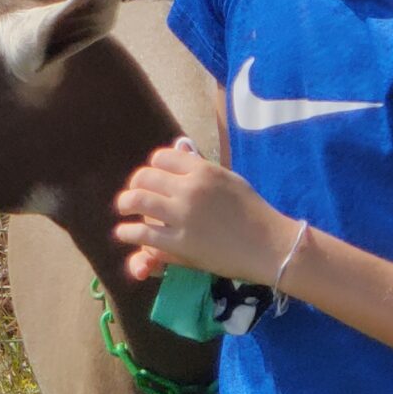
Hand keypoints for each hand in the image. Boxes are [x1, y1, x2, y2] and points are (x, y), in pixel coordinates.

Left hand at [112, 139, 292, 284]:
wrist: (269, 245)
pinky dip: (128, 232)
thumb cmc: (254, 212)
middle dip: (135, 185)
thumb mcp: (229, 179)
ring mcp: (183, 215)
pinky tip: (124, 233)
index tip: (151, 177)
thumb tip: (181, 149)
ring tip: (123, 209)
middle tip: (132, 194)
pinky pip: (143, 233)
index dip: (152, 167)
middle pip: (145, 177)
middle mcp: (189, 188)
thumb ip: (202, 166)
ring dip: (125, 204)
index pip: (161, 158)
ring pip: (138, 201)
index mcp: (202, 170)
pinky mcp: (179, 242)